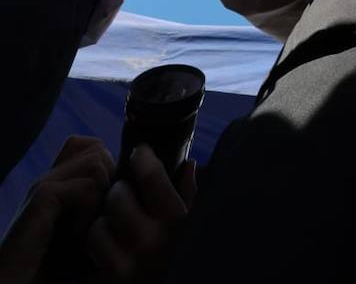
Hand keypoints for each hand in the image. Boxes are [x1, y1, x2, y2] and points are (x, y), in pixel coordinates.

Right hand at [0, 136, 113, 283]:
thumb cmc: (53, 271)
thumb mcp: (84, 234)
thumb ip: (100, 207)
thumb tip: (132, 192)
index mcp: (59, 182)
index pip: (93, 145)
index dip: (109, 167)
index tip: (106, 204)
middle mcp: (51, 177)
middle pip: (99, 149)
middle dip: (109, 181)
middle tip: (96, 220)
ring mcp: (44, 184)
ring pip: (97, 161)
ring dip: (100, 198)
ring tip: (86, 230)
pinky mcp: (41, 197)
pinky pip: (86, 186)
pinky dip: (89, 213)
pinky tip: (75, 237)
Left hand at [86, 146, 195, 283]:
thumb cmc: (181, 259)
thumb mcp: (193, 229)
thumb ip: (190, 198)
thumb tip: (189, 164)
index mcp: (178, 222)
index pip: (152, 174)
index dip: (142, 157)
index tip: (139, 154)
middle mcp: (154, 241)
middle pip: (119, 195)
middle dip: (118, 194)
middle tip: (122, 199)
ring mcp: (128, 262)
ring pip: (99, 222)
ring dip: (104, 222)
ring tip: (115, 229)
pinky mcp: (110, 279)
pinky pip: (93, 246)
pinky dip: (97, 245)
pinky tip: (107, 249)